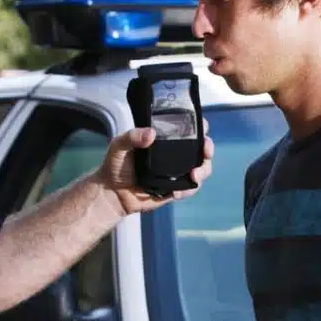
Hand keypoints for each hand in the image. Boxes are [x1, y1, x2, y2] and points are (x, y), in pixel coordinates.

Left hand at [96, 118, 213, 214]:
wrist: (112, 194)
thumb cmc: (115, 165)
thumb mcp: (119, 146)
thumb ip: (132, 137)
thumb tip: (151, 134)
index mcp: (164, 139)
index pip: (187, 128)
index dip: (198, 126)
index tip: (202, 128)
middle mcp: (175, 153)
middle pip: (201, 148)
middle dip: (208, 148)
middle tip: (205, 152)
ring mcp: (177, 171)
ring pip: (201, 168)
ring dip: (203, 170)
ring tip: (194, 176)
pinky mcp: (176, 188)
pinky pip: (191, 189)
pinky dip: (190, 190)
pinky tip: (177, 192)